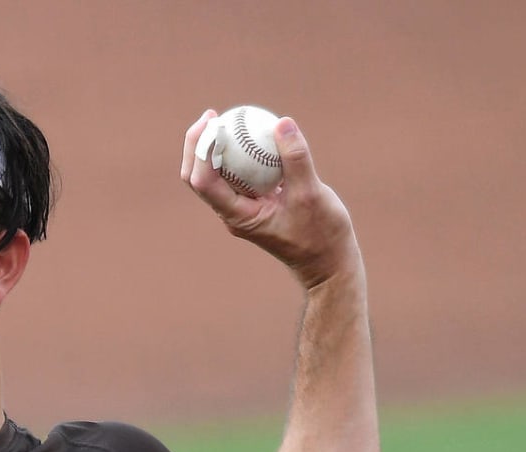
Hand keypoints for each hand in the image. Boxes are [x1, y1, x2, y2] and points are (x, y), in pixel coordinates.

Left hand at [181, 110, 360, 289]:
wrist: (327, 263)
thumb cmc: (321, 235)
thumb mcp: (312, 194)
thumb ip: (296, 159)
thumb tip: (281, 122)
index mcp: (238, 216)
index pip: (204, 183)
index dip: (201, 151)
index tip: (211, 123)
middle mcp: (232, 213)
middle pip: (199, 177)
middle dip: (198, 146)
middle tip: (210, 115)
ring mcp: (242, 208)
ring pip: (216, 176)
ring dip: (215, 148)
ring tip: (225, 118)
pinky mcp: (255, 203)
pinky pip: (240, 175)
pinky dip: (241, 154)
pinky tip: (253, 133)